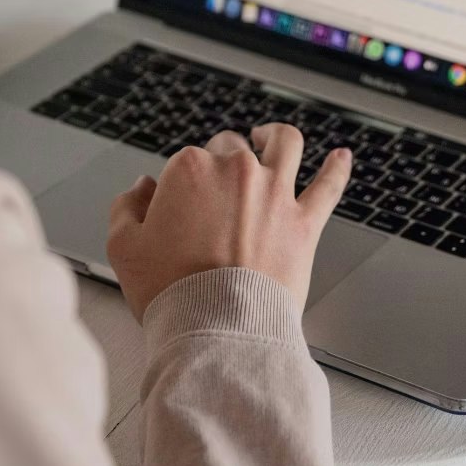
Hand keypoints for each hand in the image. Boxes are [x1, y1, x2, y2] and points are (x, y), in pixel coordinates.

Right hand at [107, 124, 351, 322]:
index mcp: (190, 169)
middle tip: (216, 190)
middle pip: (230, 149)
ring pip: (284, 144)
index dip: (180, 185)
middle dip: (222, 162)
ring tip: (269, 138)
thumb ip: (127, 207)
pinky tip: (341, 157)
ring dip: (275, 137)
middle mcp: (236, 171)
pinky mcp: (304, 221)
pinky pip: (329, 186)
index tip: (178, 207)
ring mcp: (275, 193)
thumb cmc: (171, 292)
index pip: (185, 161)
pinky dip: (337, 169)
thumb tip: (141, 188)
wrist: (219, 329)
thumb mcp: (124, 248)